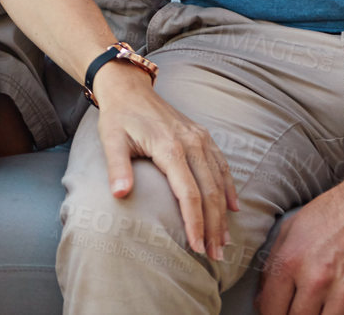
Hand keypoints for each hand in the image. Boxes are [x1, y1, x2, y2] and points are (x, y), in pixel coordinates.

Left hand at [95, 62, 238, 259]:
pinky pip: (221, 165)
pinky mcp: (202, 136)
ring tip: (224, 241)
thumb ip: (117, 167)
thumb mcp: (110, 139)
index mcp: (169, 147)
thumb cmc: (118, 116)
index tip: (197, 247)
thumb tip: (120, 194)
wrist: (129, 87)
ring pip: (219, 181)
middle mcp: (191, 143)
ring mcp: (200, 138)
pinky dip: (229, 188)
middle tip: (215, 255)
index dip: (195, 223)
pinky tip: (233, 208)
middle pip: (209, 192)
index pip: (188, 193)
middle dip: (214, 227)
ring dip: (224, 213)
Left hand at [256, 182, 343, 314]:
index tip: (277, 314)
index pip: (271, 309)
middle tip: (301, 310)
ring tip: (322, 309)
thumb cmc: (332, 213)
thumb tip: (261, 300)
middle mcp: (317, 278)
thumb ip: (272, 266)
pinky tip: (343, 312)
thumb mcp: (290, 230)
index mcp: (291, 261)